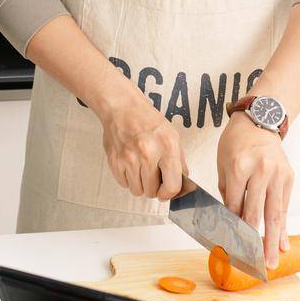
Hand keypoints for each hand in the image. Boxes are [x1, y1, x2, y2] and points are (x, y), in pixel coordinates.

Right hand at [96, 84, 186, 200]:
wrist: (122, 107)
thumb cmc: (148, 120)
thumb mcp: (172, 136)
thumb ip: (179, 163)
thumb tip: (185, 186)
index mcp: (167, 147)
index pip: (172, 186)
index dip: (170, 193)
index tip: (166, 192)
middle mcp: (148, 153)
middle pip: (152, 191)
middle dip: (154, 187)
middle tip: (153, 174)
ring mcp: (129, 158)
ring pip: (137, 191)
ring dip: (140, 184)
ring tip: (141, 168)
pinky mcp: (114, 161)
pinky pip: (124, 184)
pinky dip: (128, 179)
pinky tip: (131, 165)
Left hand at [217, 113, 293, 270]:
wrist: (259, 121)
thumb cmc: (236, 143)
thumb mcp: (223, 165)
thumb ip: (228, 194)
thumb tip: (231, 223)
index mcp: (239, 167)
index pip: (236, 206)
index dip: (233, 229)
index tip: (232, 249)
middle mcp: (261, 171)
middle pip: (257, 213)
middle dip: (255, 242)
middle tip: (255, 263)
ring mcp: (278, 174)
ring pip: (274, 213)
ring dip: (273, 240)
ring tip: (272, 261)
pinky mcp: (289, 177)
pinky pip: (284, 206)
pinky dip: (283, 226)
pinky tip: (283, 243)